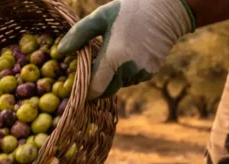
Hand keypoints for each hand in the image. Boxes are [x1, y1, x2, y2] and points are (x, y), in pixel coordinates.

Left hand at [58, 0, 194, 98]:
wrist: (168, 9)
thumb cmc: (131, 10)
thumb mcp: (101, 16)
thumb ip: (79, 34)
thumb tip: (60, 51)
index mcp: (114, 57)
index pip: (94, 90)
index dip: (84, 90)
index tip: (75, 84)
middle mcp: (129, 70)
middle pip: (105, 90)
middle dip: (95, 84)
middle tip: (89, 68)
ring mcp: (142, 73)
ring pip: (118, 85)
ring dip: (110, 77)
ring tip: (109, 55)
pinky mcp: (151, 72)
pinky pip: (130, 79)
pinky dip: (123, 73)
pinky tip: (124, 55)